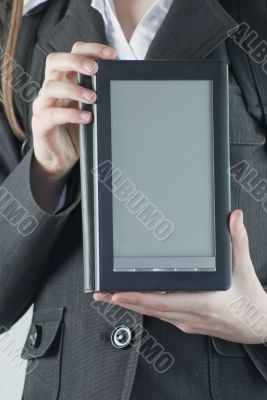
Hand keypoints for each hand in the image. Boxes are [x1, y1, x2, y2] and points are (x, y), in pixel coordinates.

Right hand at [31, 42, 116, 211]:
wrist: (59, 158)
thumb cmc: (76, 131)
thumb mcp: (91, 110)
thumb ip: (100, 95)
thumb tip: (126, 84)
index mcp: (65, 81)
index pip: (73, 53)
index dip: (91, 50)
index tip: (112, 55)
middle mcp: (51, 89)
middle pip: (55, 61)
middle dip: (76, 61)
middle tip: (95, 70)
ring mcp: (43, 105)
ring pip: (52, 86)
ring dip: (75, 89)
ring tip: (94, 98)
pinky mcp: (41, 124)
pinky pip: (52, 114)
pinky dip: (71, 114)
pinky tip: (87, 118)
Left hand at [94, 210, 266, 343]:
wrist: (260, 326)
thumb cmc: (251, 303)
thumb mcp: (244, 269)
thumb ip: (238, 240)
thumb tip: (235, 217)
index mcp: (203, 302)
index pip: (162, 300)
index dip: (136, 297)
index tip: (117, 292)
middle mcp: (191, 315)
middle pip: (149, 309)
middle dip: (123, 300)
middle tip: (102, 294)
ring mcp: (188, 321)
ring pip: (153, 314)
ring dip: (131, 304)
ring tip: (111, 297)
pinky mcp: (188, 323)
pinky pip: (161, 316)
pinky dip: (145, 308)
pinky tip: (135, 301)